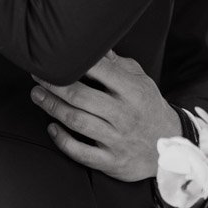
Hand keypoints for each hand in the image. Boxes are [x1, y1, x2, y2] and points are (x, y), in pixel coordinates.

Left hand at [31, 51, 181, 181]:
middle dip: (54, 84)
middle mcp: (124, 115)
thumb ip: (118, 65)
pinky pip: (81, 153)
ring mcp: (117, 140)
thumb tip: (97, 46)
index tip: (55, 55)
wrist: (169, 144)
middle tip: (37, 75)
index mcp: (132, 91)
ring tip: (37, 95)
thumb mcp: (141, 81)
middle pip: (81, 97)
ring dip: (52, 107)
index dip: (74, 62)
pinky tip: (52, 128)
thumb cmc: (149, 107)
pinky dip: (63, 140)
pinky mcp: (111, 161)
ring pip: (77, 122)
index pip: (100, 71)